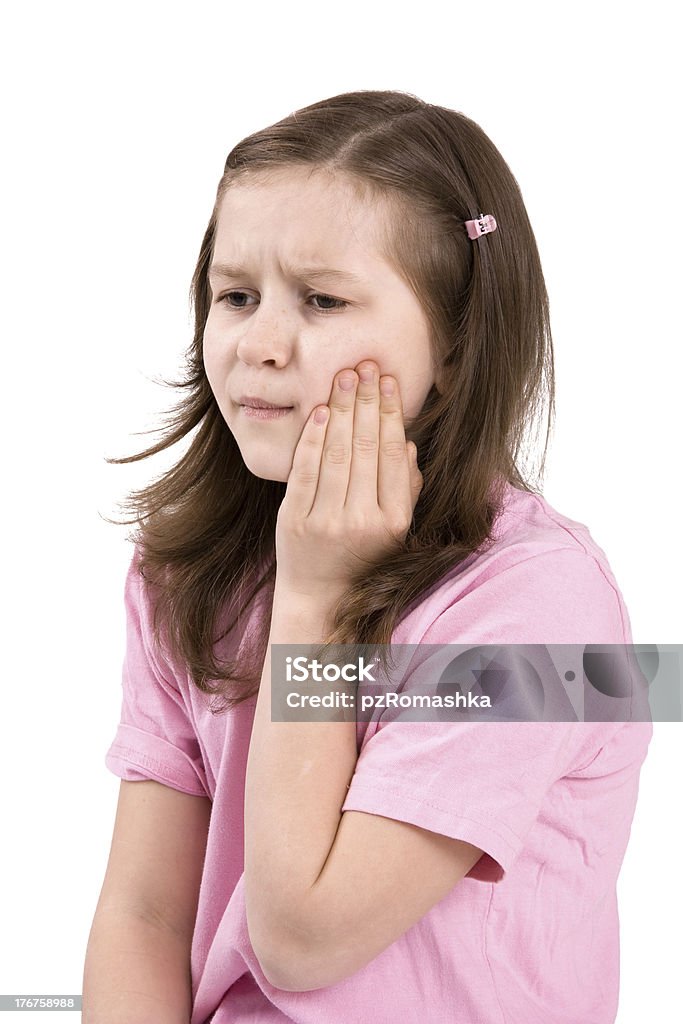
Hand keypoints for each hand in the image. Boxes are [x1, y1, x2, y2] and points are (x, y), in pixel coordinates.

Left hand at [273, 359, 423, 605]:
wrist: (321, 595)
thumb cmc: (362, 556)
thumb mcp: (395, 528)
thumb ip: (406, 488)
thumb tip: (406, 442)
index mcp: (393, 521)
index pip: (392, 454)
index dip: (391, 413)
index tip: (389, 382)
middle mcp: (362, 521)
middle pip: (365, 447)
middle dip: (366, 400)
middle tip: (366, 365)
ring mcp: (326, 521)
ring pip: (336, 453)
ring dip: (341, 409)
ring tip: (345, 377)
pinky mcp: (294, 521)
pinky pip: (305, 470)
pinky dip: (312, 438)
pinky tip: (321, 411)